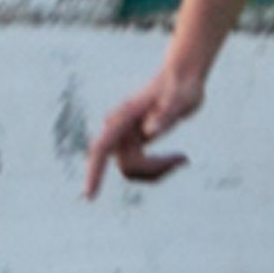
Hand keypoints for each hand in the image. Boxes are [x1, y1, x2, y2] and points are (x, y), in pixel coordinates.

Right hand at [84, 67, 204, 198]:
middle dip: (153, 171)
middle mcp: (119, 128)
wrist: (182, 76)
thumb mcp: (181, 100)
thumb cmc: (183, 86)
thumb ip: (167, 114)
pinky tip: (180, 159)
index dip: (94, 172)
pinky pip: (140, 166)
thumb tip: (149, 133)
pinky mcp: (134, 141)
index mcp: (124, 118)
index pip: (101, 148)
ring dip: (158, 170)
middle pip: (127, 166)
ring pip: (132, 169)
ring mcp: (125, 136)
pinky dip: (159, 167)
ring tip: (183, 159)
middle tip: (183, 160)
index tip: (90, 196)